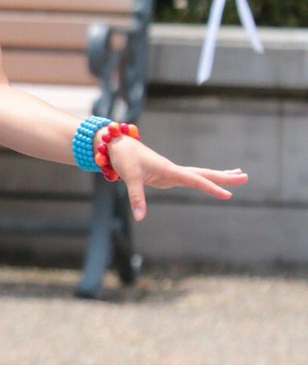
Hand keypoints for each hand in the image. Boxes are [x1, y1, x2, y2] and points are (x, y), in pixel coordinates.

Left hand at [107, 136, 247, 221]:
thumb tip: (140, 218)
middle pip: (204, 173)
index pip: (194, 180)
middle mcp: (174, 170)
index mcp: (169, 169)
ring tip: (239, 175)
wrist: (119, 146)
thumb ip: (136, 198)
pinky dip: (204, 179)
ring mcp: (172, 172)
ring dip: (219, 175)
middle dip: (224, 177)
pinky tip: (212, 180)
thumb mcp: (129, 178)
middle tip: (246, 178)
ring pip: (200, 174)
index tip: (228, 194)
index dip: (211, 187)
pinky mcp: (168, 175)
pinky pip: (192, 178)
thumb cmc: (125, 159)